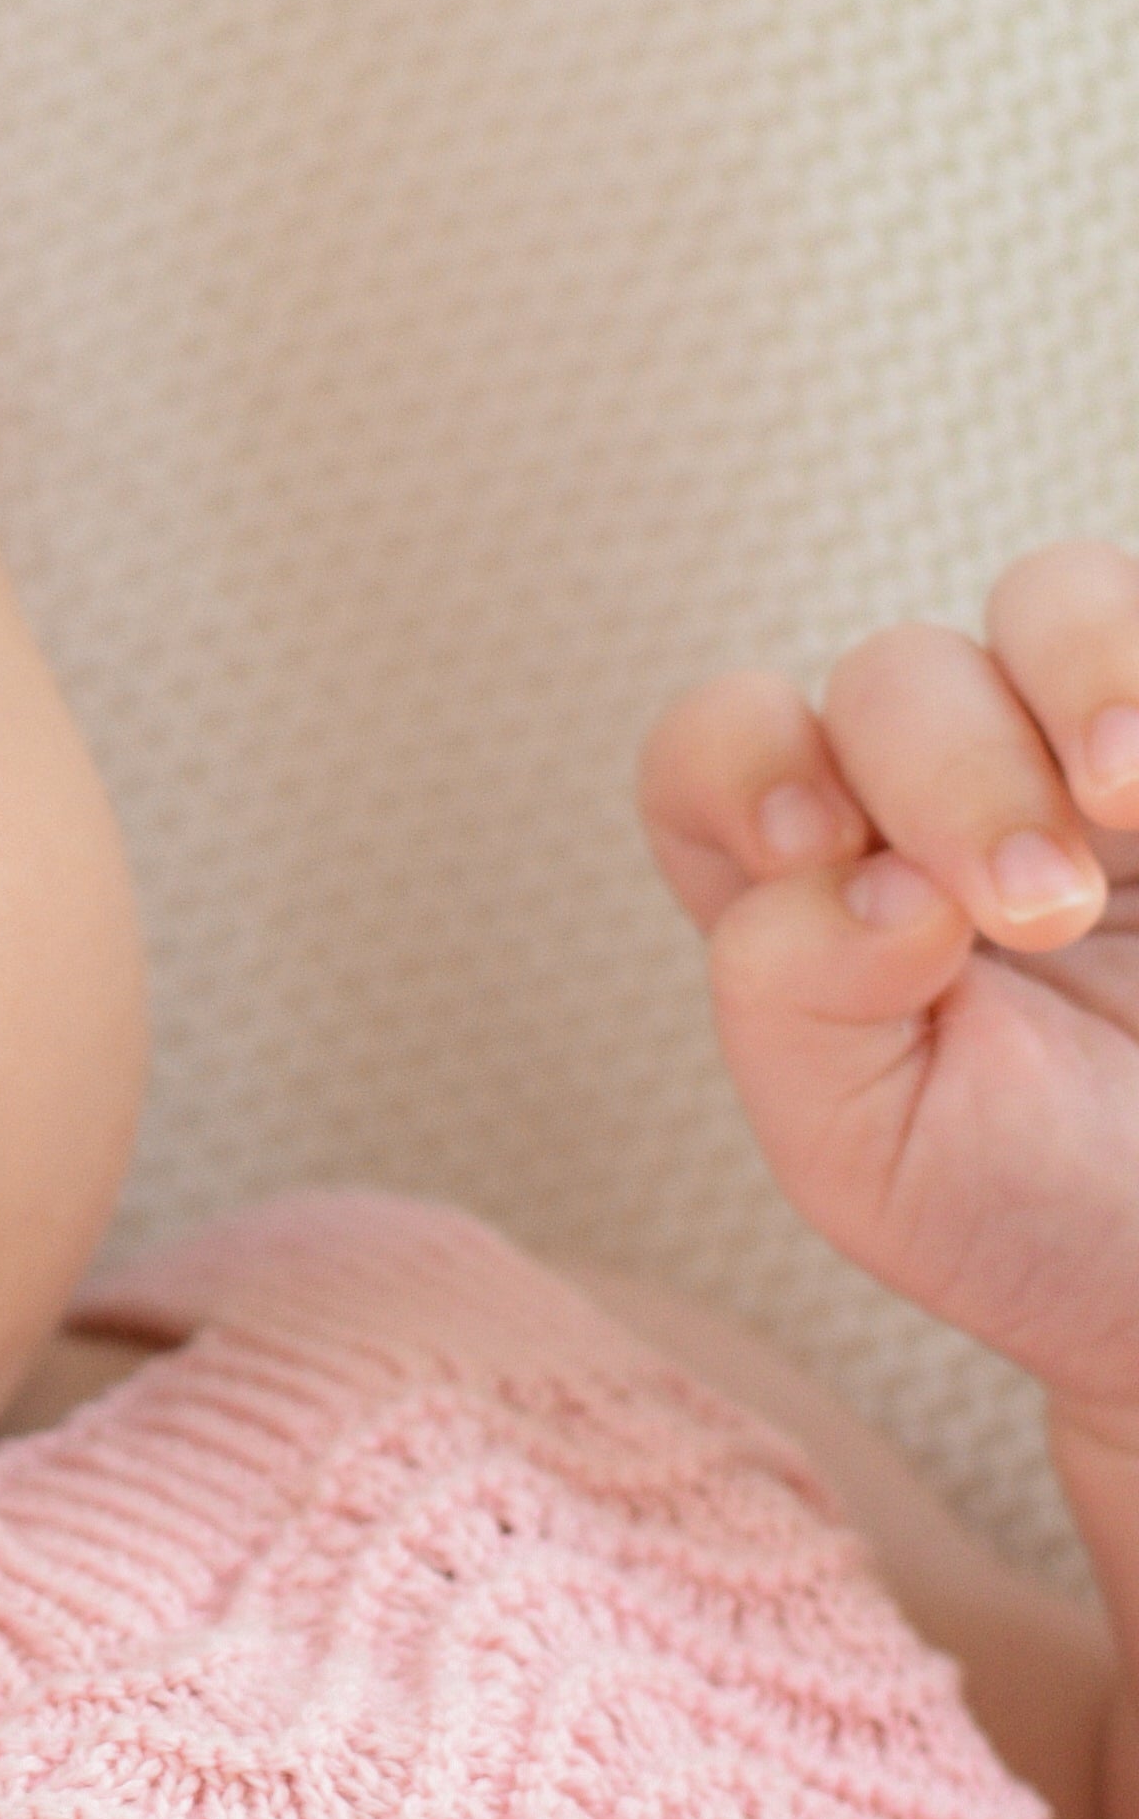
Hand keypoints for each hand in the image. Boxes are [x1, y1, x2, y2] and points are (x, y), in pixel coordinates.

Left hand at [641, 545, 1138, 1431]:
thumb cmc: (1047, 1219)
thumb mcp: (870, 1150)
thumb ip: (792, 998)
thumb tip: (853, 867)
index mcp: (824, 890)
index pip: (720, 753)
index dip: (743, 763)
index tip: (814, 844)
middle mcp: (950, 798)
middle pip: (890, 678)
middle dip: (949, 775)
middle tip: (1039, 912)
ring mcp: (1099, 757)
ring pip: (1048, 599)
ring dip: (1073, 672)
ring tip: (1122, 798)